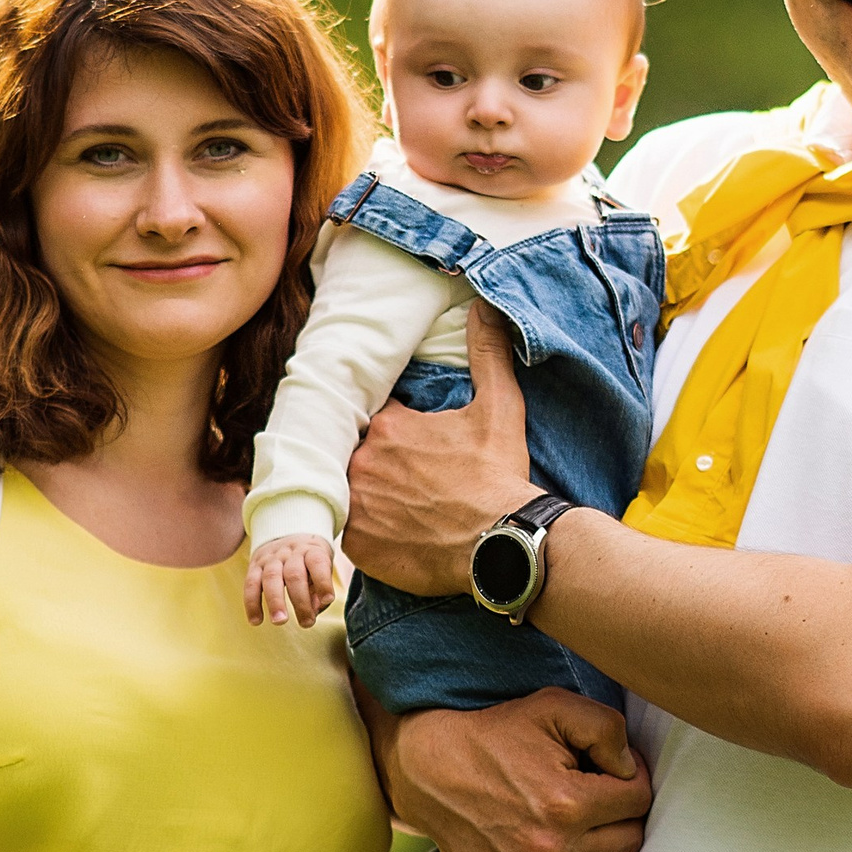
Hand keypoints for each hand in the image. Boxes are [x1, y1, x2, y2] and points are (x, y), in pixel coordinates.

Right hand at [247, 533, 339, 627]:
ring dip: (275, 602)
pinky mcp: (255, 565)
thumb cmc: (310, 561)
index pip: (318, 563)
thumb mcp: (322, 568)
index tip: (328, 600)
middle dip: (300, 601)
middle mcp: (290, 552)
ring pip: (271, 577)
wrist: (284, 533)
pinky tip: (256, 621)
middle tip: (306, 623)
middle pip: (294, 574)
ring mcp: (271, 558)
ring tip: (280, 622)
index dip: (323, 581)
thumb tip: (313, 611)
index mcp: (311, 550)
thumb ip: (320, 590)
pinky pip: (251, 584)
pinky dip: (252, 603)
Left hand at [344, 303, 538, 598]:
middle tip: (414, 483)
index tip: (415, 446)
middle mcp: (363, 461)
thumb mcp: (499, 406)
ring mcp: (356, 505)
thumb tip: (485, 306)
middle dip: (382, 465)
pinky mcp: (357, 545)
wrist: (501, 545)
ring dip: (371, 496)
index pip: (378, 419)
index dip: (397, 432)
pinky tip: (395, 533)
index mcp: (390, 425)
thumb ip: (487, 353)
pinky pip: (350, 533)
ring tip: (404, 509)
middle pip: (361, 455)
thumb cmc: (498, 476)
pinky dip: (368, 532)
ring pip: (352, 492)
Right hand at [377, 692, 648, 851]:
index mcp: (565, 803)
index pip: (638, 799)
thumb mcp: (552, 706)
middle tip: (599, 797)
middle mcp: (549, 851)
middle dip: (622, 815)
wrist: (427, 768)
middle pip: (629, 842)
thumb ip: (608, 727)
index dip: (632, 777)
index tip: (611, 770)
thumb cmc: (495, 736)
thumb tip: (631, 769)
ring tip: (588, 831)